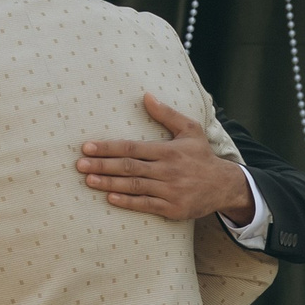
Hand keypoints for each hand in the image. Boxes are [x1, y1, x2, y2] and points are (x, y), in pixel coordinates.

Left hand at [76, 97, 257, 225]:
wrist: (224, 186)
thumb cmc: (202, 156)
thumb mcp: (190, 130)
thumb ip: (167, 114)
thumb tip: (146, 96)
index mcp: (169, 150)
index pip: (132, 147)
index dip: (108, 147)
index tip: (87, 147)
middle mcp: (167, 170)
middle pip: (128, 167)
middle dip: (102, 166)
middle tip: (80, 165)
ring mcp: (169, 191)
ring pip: (133, 186)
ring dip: (109, 183)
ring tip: (88, 180)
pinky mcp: (172, 208)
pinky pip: (145, 204)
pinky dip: (127, 201)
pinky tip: (110, 198)